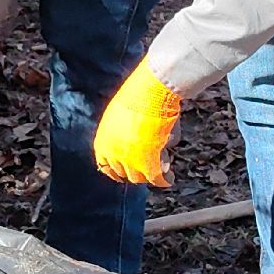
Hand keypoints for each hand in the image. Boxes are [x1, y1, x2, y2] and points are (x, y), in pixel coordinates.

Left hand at [93, 62, 180, 186]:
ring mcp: (130, 160)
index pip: (106, 165)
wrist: (150, 92)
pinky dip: (164, 180)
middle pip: (124, 173)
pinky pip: (156, 178)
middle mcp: (113, 154)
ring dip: (150, 176)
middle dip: (135, 173)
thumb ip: (126, 131)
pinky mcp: (148, 163)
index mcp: (103, 141)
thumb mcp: (122, 115)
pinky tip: (170, 180)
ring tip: (160, 173)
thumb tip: (138, 142)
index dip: (116, 171)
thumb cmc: (139, 97)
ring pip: (140, 178)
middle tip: (145, 172)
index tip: (123, 173)